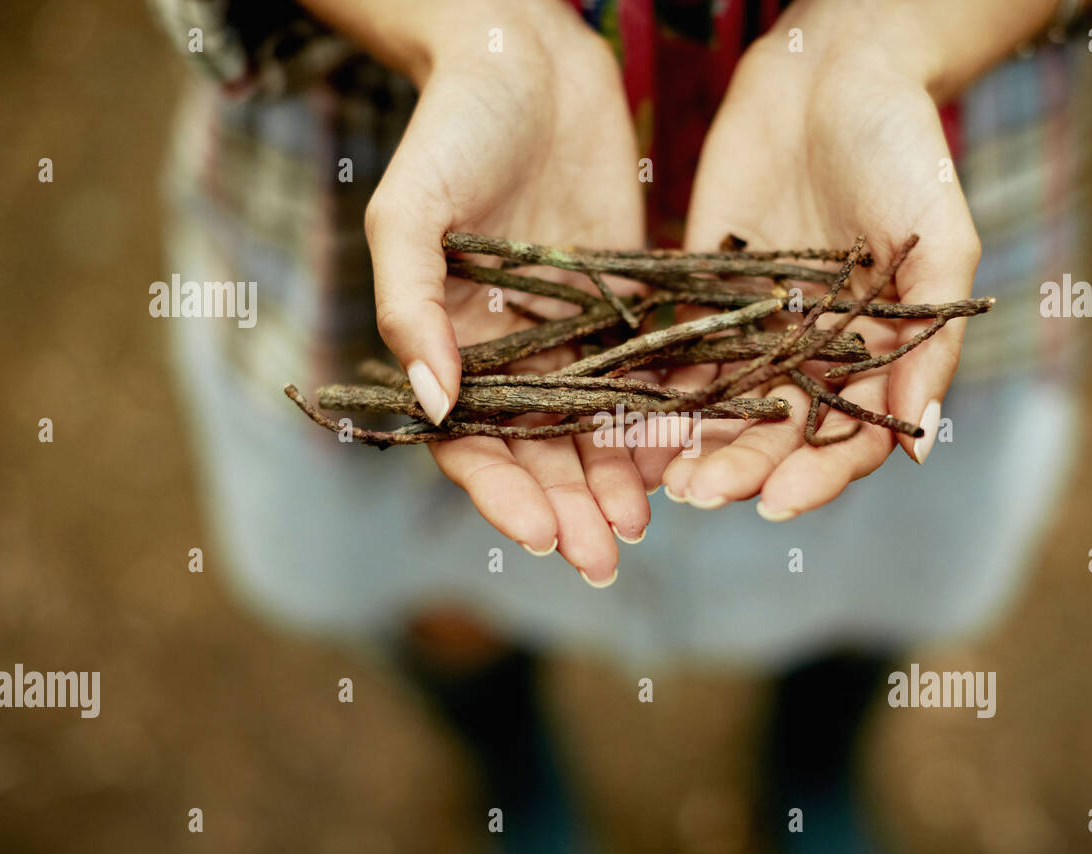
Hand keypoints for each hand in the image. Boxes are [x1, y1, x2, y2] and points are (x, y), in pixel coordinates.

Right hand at [355, 1, 647, 584]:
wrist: (529, 57)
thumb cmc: (454, 128)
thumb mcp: (410, 211)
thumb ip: (412, 306)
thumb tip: (433, 405)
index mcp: (449, 342)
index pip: (469, 441)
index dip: (500, 494)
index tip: (538, 535)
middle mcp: (510, 352)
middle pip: (536, 451)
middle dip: (566, 509)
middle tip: (602, 558)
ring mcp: (569, 334)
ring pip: (592, 429)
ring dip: (612, 482)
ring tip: (641, 524)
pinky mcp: (625, 305)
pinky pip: (643, 376)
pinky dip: (657, 420)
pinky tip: (681, 454)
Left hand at [636, 0, 981, 519]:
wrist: (834, 72)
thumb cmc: (905, 150)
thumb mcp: (939, 241)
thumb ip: (931, 343)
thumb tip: (922, 444)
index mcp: (878, 356)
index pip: (848, 438)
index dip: (816, 475)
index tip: (776, 502)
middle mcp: (817, 356)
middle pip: (777, 434)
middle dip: (740, 468)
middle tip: (698, 493)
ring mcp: (760, 332)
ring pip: (724, 405)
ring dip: (691, 444)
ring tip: (656, 473)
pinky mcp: (709, 298)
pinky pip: (680, 355)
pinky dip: (657, 391)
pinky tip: (625, 418)